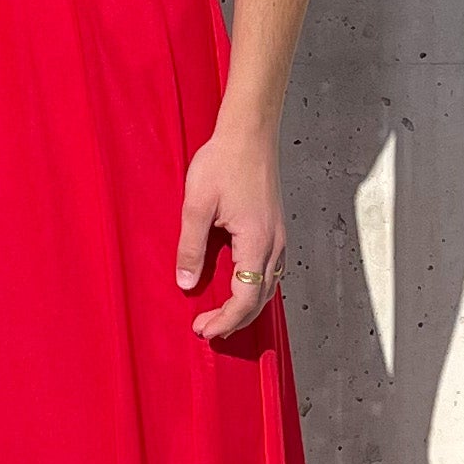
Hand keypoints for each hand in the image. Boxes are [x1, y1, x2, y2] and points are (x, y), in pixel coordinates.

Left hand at [176, 116, 284, 341]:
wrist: (249, 132)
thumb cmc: (224, 162)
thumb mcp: (197, 205)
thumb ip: (191, 248)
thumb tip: (185, 284)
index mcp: (256, 242)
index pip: (245, 299)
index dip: (225, 320)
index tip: (203, 330)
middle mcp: (274, 244)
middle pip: (260, 299)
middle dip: (234, 321)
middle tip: (207, 330)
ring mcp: (278, 237)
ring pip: (268, 287)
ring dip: (246, 307)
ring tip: (221, 317)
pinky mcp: (274, 228)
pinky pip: (269, 271)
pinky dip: (254, 289)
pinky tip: (238, 287)